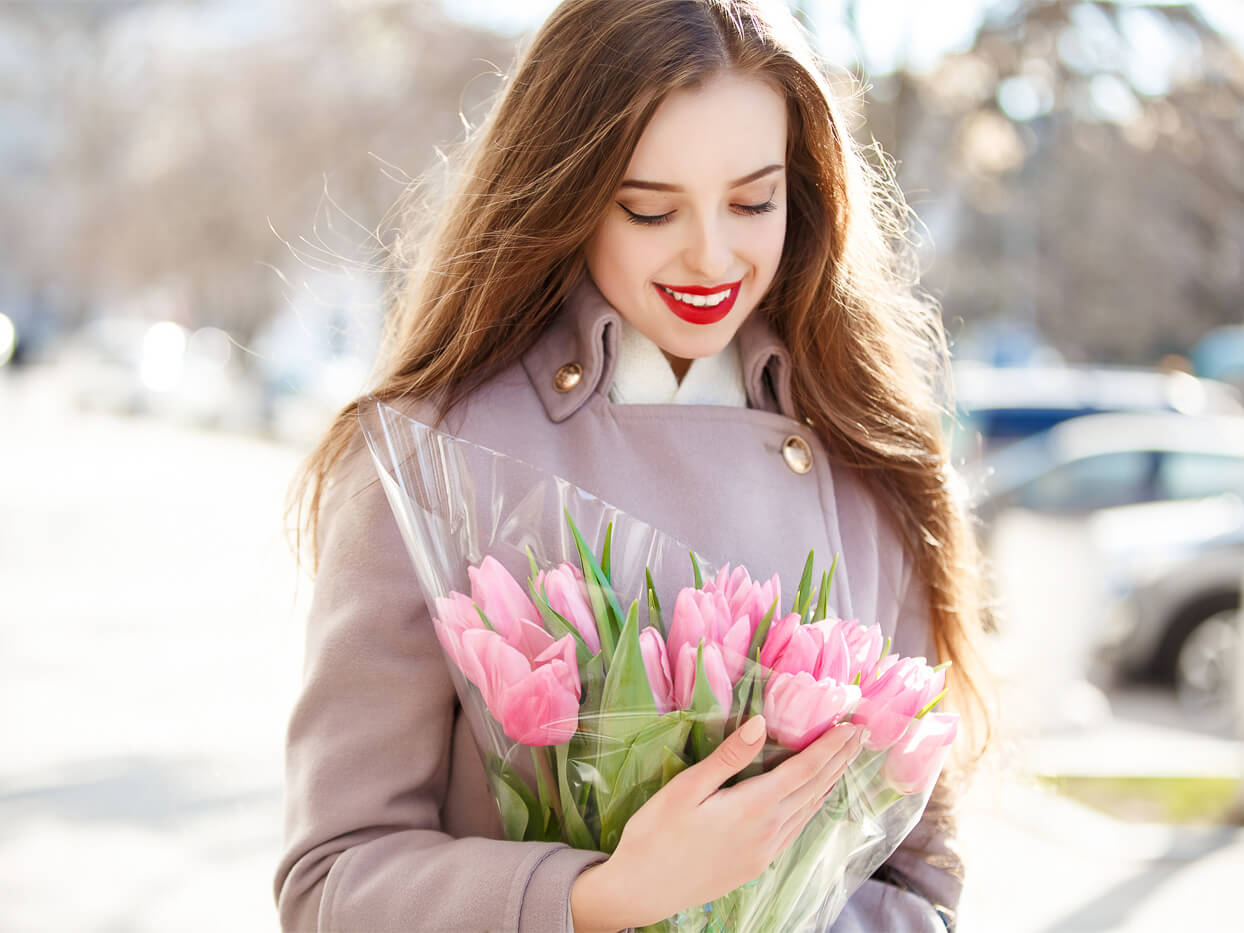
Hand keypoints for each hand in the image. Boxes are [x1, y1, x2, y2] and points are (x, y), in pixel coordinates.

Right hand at [570, 716, 863, 931]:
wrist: (641, 891)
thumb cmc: (654, 834)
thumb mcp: (685, 788)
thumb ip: (727, 757)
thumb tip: (761, 724)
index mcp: (752, 807)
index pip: (804, 770)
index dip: (830, 747)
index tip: (852, 725)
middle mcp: (767, 831)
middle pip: (815, 789)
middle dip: (839, 759)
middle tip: (862, 734)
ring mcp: (764, 851)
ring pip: (809, 810)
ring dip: (830, 781)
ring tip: (844, 759)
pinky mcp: (755, 863)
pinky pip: (795, 828)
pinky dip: (812, 805)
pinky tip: (813, 798)